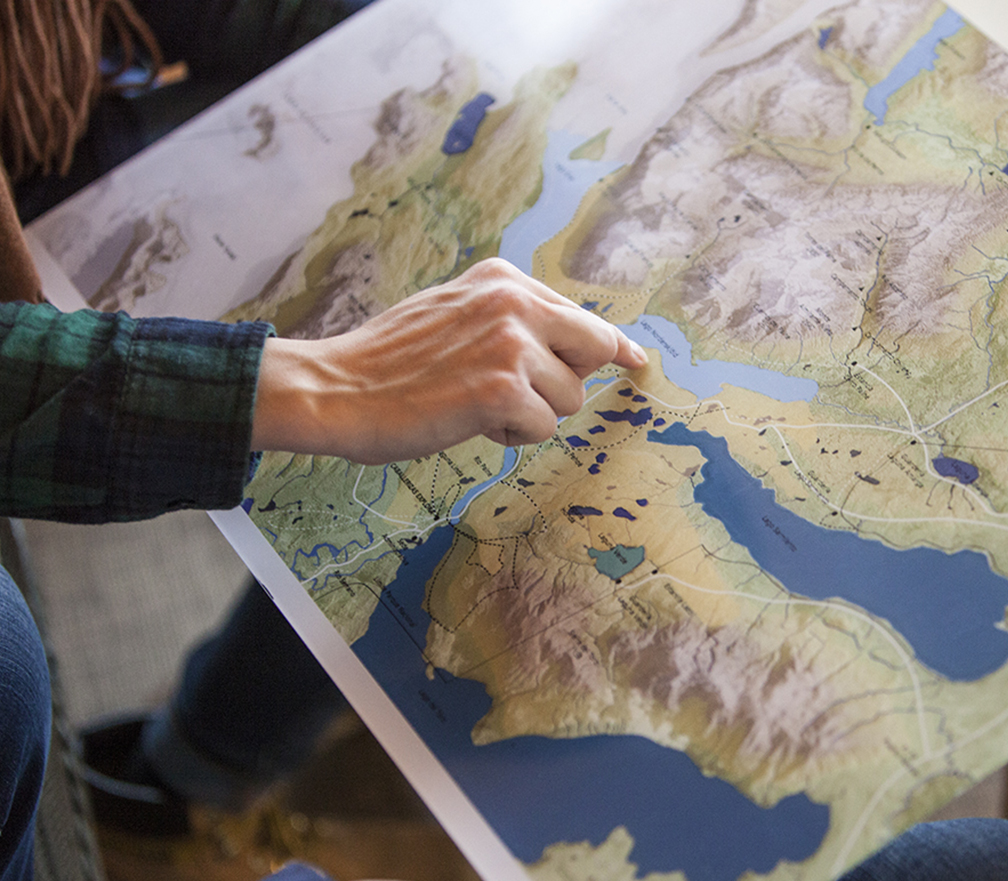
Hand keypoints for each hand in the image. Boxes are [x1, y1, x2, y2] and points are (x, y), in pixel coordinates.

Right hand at [251, 259, 646, 463]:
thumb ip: (513, 322)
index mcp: (503, 279)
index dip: (610, 345)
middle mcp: (514, 301)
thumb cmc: (391, 364)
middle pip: (594, 351)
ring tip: (471, 405)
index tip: (635, 359)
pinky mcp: (502, 389)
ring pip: (567, 399)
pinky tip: (468, 422)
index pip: (582, 315)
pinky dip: (510, 436)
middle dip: (564, 383)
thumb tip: (582, 346)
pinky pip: (541, 428)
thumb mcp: (456, 315)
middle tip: (515, 395)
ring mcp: (511, 343)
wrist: (335, 389)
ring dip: (528, 415)